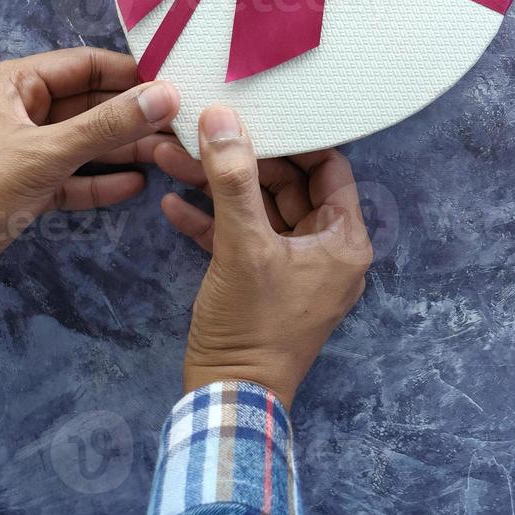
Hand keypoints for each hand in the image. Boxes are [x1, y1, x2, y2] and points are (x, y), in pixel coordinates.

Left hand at [0, 48, 179, 342]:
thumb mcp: (46, 153)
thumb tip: (167, 94)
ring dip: (122, 148)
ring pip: (82, 142)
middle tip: (183, 123)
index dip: (129, 72)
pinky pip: (72, 176)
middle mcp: (15, 111)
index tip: (176, 83)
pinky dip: (100, 180)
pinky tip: (137, 184)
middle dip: (132, 114)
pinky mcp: (24, 189)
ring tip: (171, 154)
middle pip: (86, 103)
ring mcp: (20, 151)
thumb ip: (108, 124)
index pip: (82, 64)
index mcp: (10, 84)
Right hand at [154, 105, 371, 408]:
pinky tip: (172, 204)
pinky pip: (240, 240)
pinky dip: (211, 222)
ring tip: (171, 159)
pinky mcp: (261, 284)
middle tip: (199, 134)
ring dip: (216, 188)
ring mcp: (292, 269)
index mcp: (343, 240)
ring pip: (256, 211)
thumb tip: (223, 119)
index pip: (328, 169)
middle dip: (238, 161)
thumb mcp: (242, 245)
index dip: (294, 140)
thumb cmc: (253, 327)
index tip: (257, 115)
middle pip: (286, 186)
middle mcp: (325, 251)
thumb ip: (233, 179)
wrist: (228, 399)